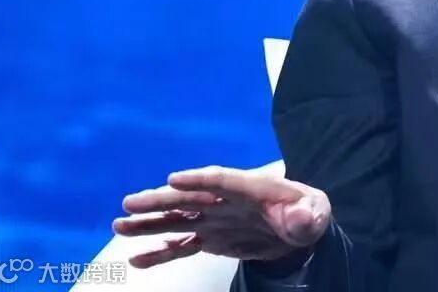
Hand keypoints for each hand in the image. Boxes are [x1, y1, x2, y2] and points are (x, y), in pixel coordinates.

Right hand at [113, 165, 330, 268]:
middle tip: (131, 202)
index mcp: (253, 186)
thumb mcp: (316, 214)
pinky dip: (161, 254)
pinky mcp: (211, 238)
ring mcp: (215, 219)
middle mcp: (227, 201)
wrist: (300, 228)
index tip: (175, 178)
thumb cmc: (308, 213)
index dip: (200, 179)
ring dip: (150, 222)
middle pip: (190, 197)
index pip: (224, 180)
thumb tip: (303, 218)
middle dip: (162, 199)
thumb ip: (308, 216)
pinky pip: (183, 247)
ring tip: (121, 224)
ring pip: (178, 220)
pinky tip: (137, 259)